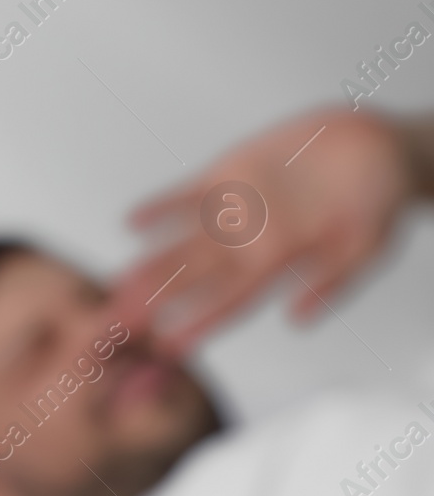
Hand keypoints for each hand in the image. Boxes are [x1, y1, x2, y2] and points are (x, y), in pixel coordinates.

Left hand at [109, 107, 413, 355]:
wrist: (375, 147)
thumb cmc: (377, 202)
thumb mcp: (365, 245)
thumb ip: (333, 280)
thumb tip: (297, 319)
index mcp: (276, 266)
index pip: (229, 305)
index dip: (199, 326)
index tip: (169, 349)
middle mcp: (246, 245)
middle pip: (193, 280)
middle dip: (158, 301)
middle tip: (121, 325)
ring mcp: (232, 212)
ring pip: (180, 244)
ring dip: (152, 262)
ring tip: (119, 283)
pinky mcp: (227, 177)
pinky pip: (185, 197)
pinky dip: (161, 209)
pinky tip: (132, 222)